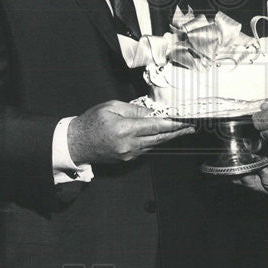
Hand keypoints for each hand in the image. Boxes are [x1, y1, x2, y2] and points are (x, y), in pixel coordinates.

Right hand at [68, 100, 193, 163]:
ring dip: (169, 138)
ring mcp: (128, 154)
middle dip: (177, 132)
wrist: (76, 143)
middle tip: (191, 127)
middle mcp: (129, 144)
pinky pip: (146, 149)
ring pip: (154, 145)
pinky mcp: (127, 159)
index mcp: (124, 129)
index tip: (185, 121)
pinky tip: (164, 136)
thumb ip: (134, 110)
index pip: (155, 126)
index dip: (173, 124)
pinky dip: (156, 142)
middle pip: (159, 138)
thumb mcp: (111, 107)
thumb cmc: (91, 122)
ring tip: (182, 131)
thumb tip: (152, 112)